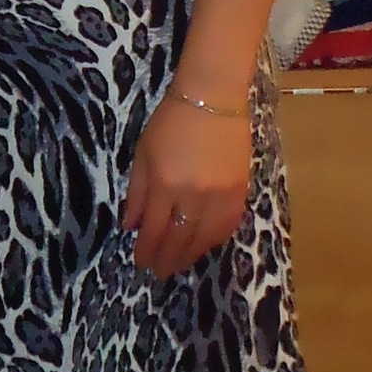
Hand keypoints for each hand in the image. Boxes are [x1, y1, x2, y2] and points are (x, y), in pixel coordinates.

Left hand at [121, 93, 250, 278]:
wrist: (213, 98)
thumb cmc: (170, 122)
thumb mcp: (143, 153)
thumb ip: (137, 192)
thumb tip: (131, 225)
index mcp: (164, 184)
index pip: (154, 230)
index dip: (147, 250)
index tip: (141, 262)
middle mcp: (193, 195)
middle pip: (179, 239)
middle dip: (167, 259)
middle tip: (159, 272)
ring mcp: (219, 195)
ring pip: (204, 238)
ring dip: (191, 255)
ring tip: (180, 264)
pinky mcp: (240, 190)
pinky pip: (227, 225)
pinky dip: (214, 240)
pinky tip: (204, 245)